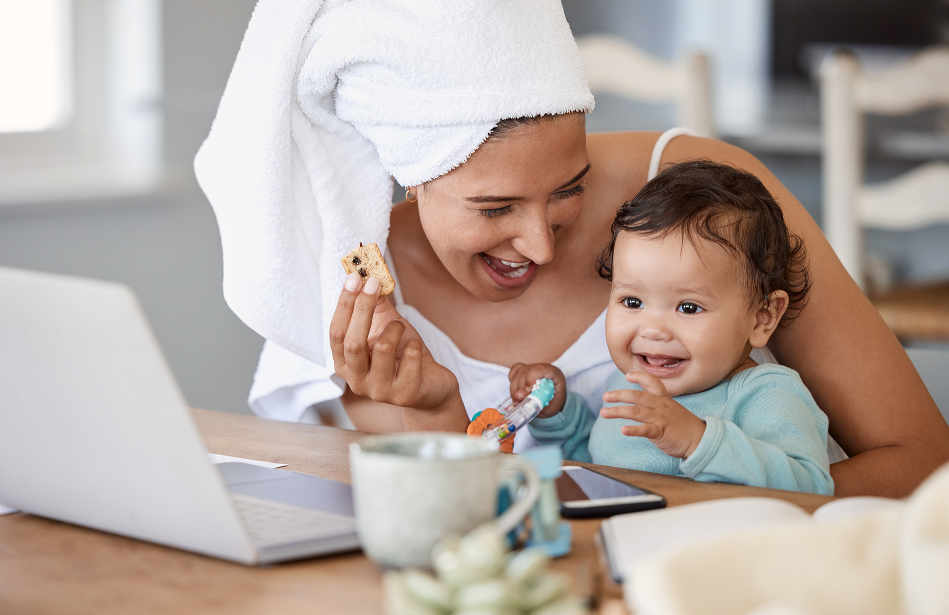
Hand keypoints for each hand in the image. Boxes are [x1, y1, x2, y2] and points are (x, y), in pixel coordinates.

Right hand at [330, 273, 461, 414]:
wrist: (431, 383)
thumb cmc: (403, 353)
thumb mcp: (386, 326)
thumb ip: (375, 302)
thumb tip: (370, 269)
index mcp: (345, 363)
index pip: (336, 333)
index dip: (345, 304)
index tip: (355, 277)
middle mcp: (357, 381)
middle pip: (353, 343)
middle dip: (363, 308)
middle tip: (376, 282)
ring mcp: (381, 391)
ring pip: (382, 349)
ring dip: (395, 329)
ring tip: (401, 328)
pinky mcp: (406, 394)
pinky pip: (410, 359)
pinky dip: (415, 345)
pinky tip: (415, 348)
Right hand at [508, 363, 566, 417]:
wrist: (553, 403)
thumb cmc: (553, 404)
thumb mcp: (549, 407)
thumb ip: (535, 402)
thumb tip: (518, 395)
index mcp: (554, 374)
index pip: (539, 369)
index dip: (530, 379)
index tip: (529, 392)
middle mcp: (542, 368)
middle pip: (525, 372)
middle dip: (521, 389)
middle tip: (523, 402)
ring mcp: (531, 368)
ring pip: (516, 374)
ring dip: (514, 390)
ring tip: (519, 402)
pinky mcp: (523, 371)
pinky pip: (513, 373)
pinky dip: (512, 384)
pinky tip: (517, 393)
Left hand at [600, 372, 705, 458]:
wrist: (700, 439)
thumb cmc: (683, 426)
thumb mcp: (671, 409)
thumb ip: (656, 404)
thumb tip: (639, 402)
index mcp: (664, 399)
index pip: (652, 383)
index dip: (639, 377)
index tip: (627, 376)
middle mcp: (661, 406)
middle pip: (637, 396)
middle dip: (619, 395)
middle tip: (605, 396)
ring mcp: (661, 418)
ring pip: (636, 412)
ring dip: (618, 411)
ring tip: (604, 412)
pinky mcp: (661, 433)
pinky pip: (645, 430)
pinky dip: (633, 430)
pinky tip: (622, 430)